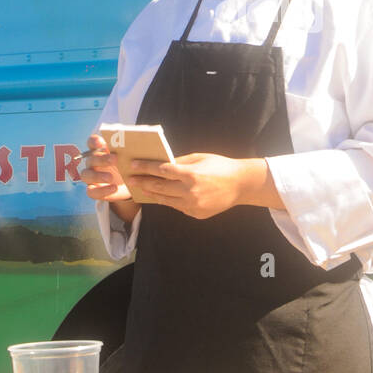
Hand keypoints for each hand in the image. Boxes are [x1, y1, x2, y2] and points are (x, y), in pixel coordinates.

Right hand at [76, 134, 133, 208]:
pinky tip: (114, 188)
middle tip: (115, 159)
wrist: (132, 184)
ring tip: (111, 178)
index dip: (94, 141)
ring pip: (85, 175)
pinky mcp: (94, 190)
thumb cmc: (129, 165)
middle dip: (101, 159)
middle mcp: (93, 163)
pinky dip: (101, 190)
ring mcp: (92, 177)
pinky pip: (91, 191)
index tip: (101, 142)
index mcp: (99, 151)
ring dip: (97, 176)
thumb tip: (133, 143)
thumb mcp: (130, 158)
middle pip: (90, 159)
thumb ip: (128, 151)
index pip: (91, 143)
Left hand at [125, 153, 260, 218]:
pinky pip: (178, 207)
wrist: (241, 185)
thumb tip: (161, 164)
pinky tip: (161, 196)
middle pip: (159, 187)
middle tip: (131, 179)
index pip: (161, 170)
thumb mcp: (199, 158)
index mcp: (190, 174)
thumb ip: (180, 162)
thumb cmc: (220, 166)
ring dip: (152, 194)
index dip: (145, 167)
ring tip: (142, 189)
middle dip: (143, 182)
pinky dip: (169, 201)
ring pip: (165, 200)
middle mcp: (189, 191)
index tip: (133, 165)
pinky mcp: (196, 214)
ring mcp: (193, 205)